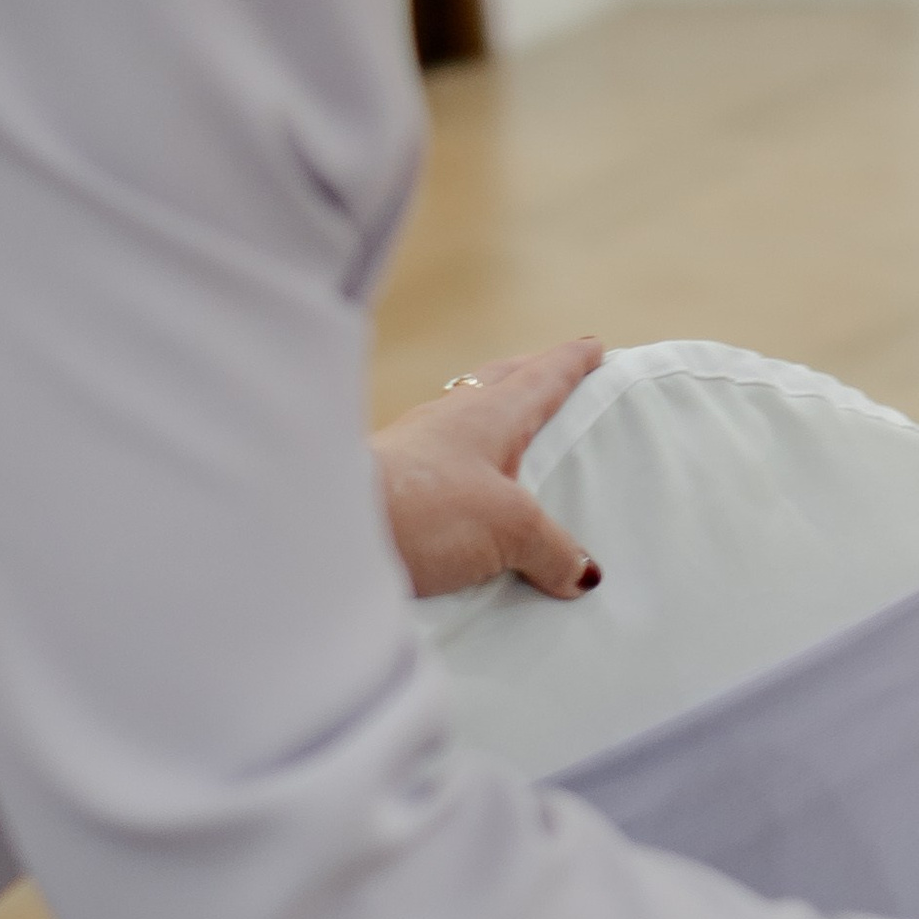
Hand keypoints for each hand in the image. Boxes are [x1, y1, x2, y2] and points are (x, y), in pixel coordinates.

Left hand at [372, 337, 604, 598]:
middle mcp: (451, 418)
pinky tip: (465, 488)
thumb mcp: (510, 530)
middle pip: (497, 383)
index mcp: (490, 413)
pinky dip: (464, 463)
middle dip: (529, 375)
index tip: (594, 345)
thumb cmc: (427, 509)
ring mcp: (415, 447)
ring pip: (465, 420)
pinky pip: (441, 461)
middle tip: (551, 373)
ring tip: (511, 436)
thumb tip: (581, 572)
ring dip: (492, 421)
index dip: (571, 363)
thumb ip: (552, 547)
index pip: (542, 376)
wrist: (325, 529)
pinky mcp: (391, 481)